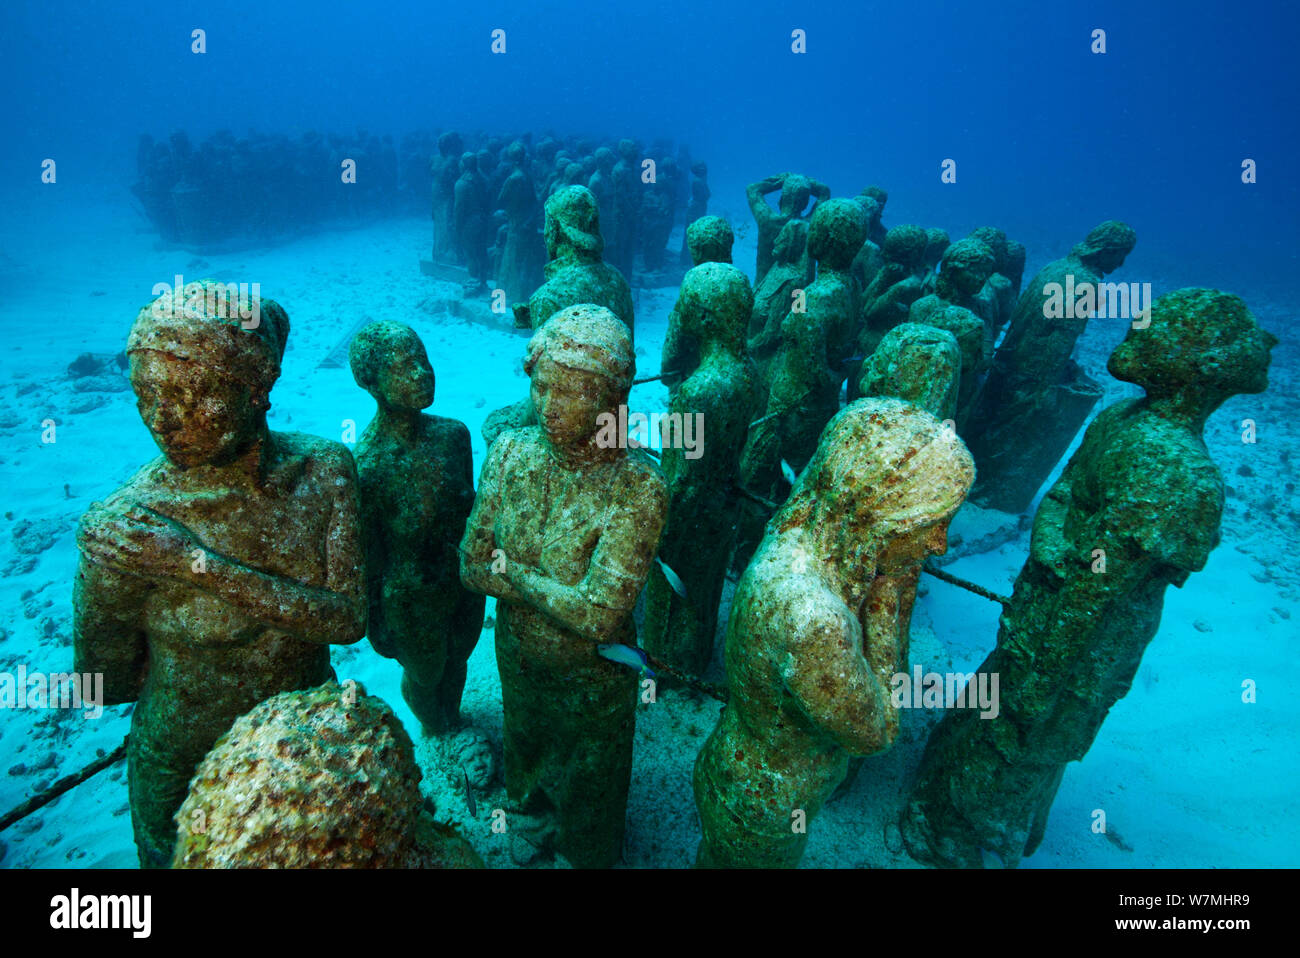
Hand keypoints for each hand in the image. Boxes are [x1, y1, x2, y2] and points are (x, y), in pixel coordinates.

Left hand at [79, 504, 202, 579]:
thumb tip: (124, 504)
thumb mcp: (165, 523)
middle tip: (81, 517)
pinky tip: (84, 550)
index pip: (113, 522)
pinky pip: (106, 563)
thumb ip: (143, 514)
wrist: (187, 566)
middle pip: (103, 535)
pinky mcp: (129, 569)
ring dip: (87, 540)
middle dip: (90, 525)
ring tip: (77, 532)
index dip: (99, 514)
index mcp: (140, 534)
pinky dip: (93, 556)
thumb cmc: (179, 541)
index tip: (91, 506)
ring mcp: (129, 561)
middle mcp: (132, 549)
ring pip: (100, 550)